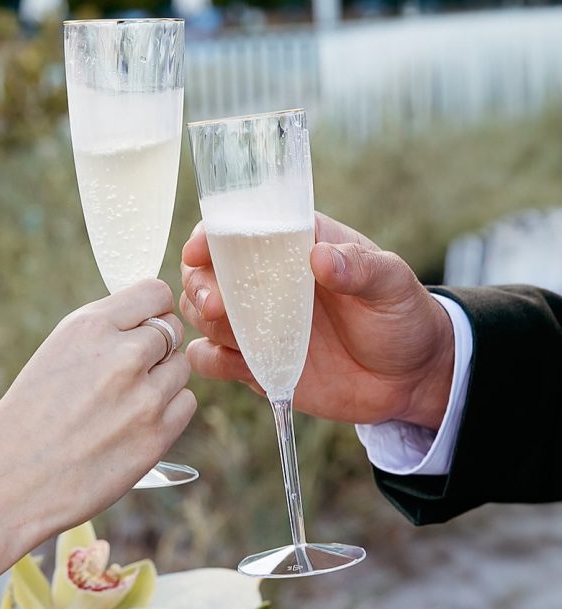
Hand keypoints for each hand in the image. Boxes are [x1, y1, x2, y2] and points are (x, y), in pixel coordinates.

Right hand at [0, 279, 195, 596]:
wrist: (8, 482)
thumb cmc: (26, 418)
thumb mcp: (57, 352)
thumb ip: (104, 333)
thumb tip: (149, 320)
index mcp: (90, 326)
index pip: (155, 293)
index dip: (151, 311)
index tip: (141, 328)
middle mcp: (122, 356)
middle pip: (172, 331)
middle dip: (155, 348)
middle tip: (127, 375)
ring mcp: (144, 398)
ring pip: (181, 368)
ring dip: (163, 381)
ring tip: (125, 403)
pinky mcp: (156, 437)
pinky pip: (185, 405)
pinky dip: (169, 412)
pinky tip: (136, 425)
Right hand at [180, 214, 453, 430]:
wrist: (410, 379)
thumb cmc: (403, 317)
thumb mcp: (392, 285)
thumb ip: (360, 268)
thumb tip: (320, 257)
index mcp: (293, 247)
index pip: (238, 229)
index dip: (210, 236)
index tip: (201, 251)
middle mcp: (266, 282)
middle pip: (204, 273)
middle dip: (198, 285)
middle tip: (215, 304)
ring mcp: (257, 324)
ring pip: (201, 315)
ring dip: (203, 321)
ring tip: (233, 332)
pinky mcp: (255, 363)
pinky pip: (210, 359)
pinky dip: (211, 360)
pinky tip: (240, 365)